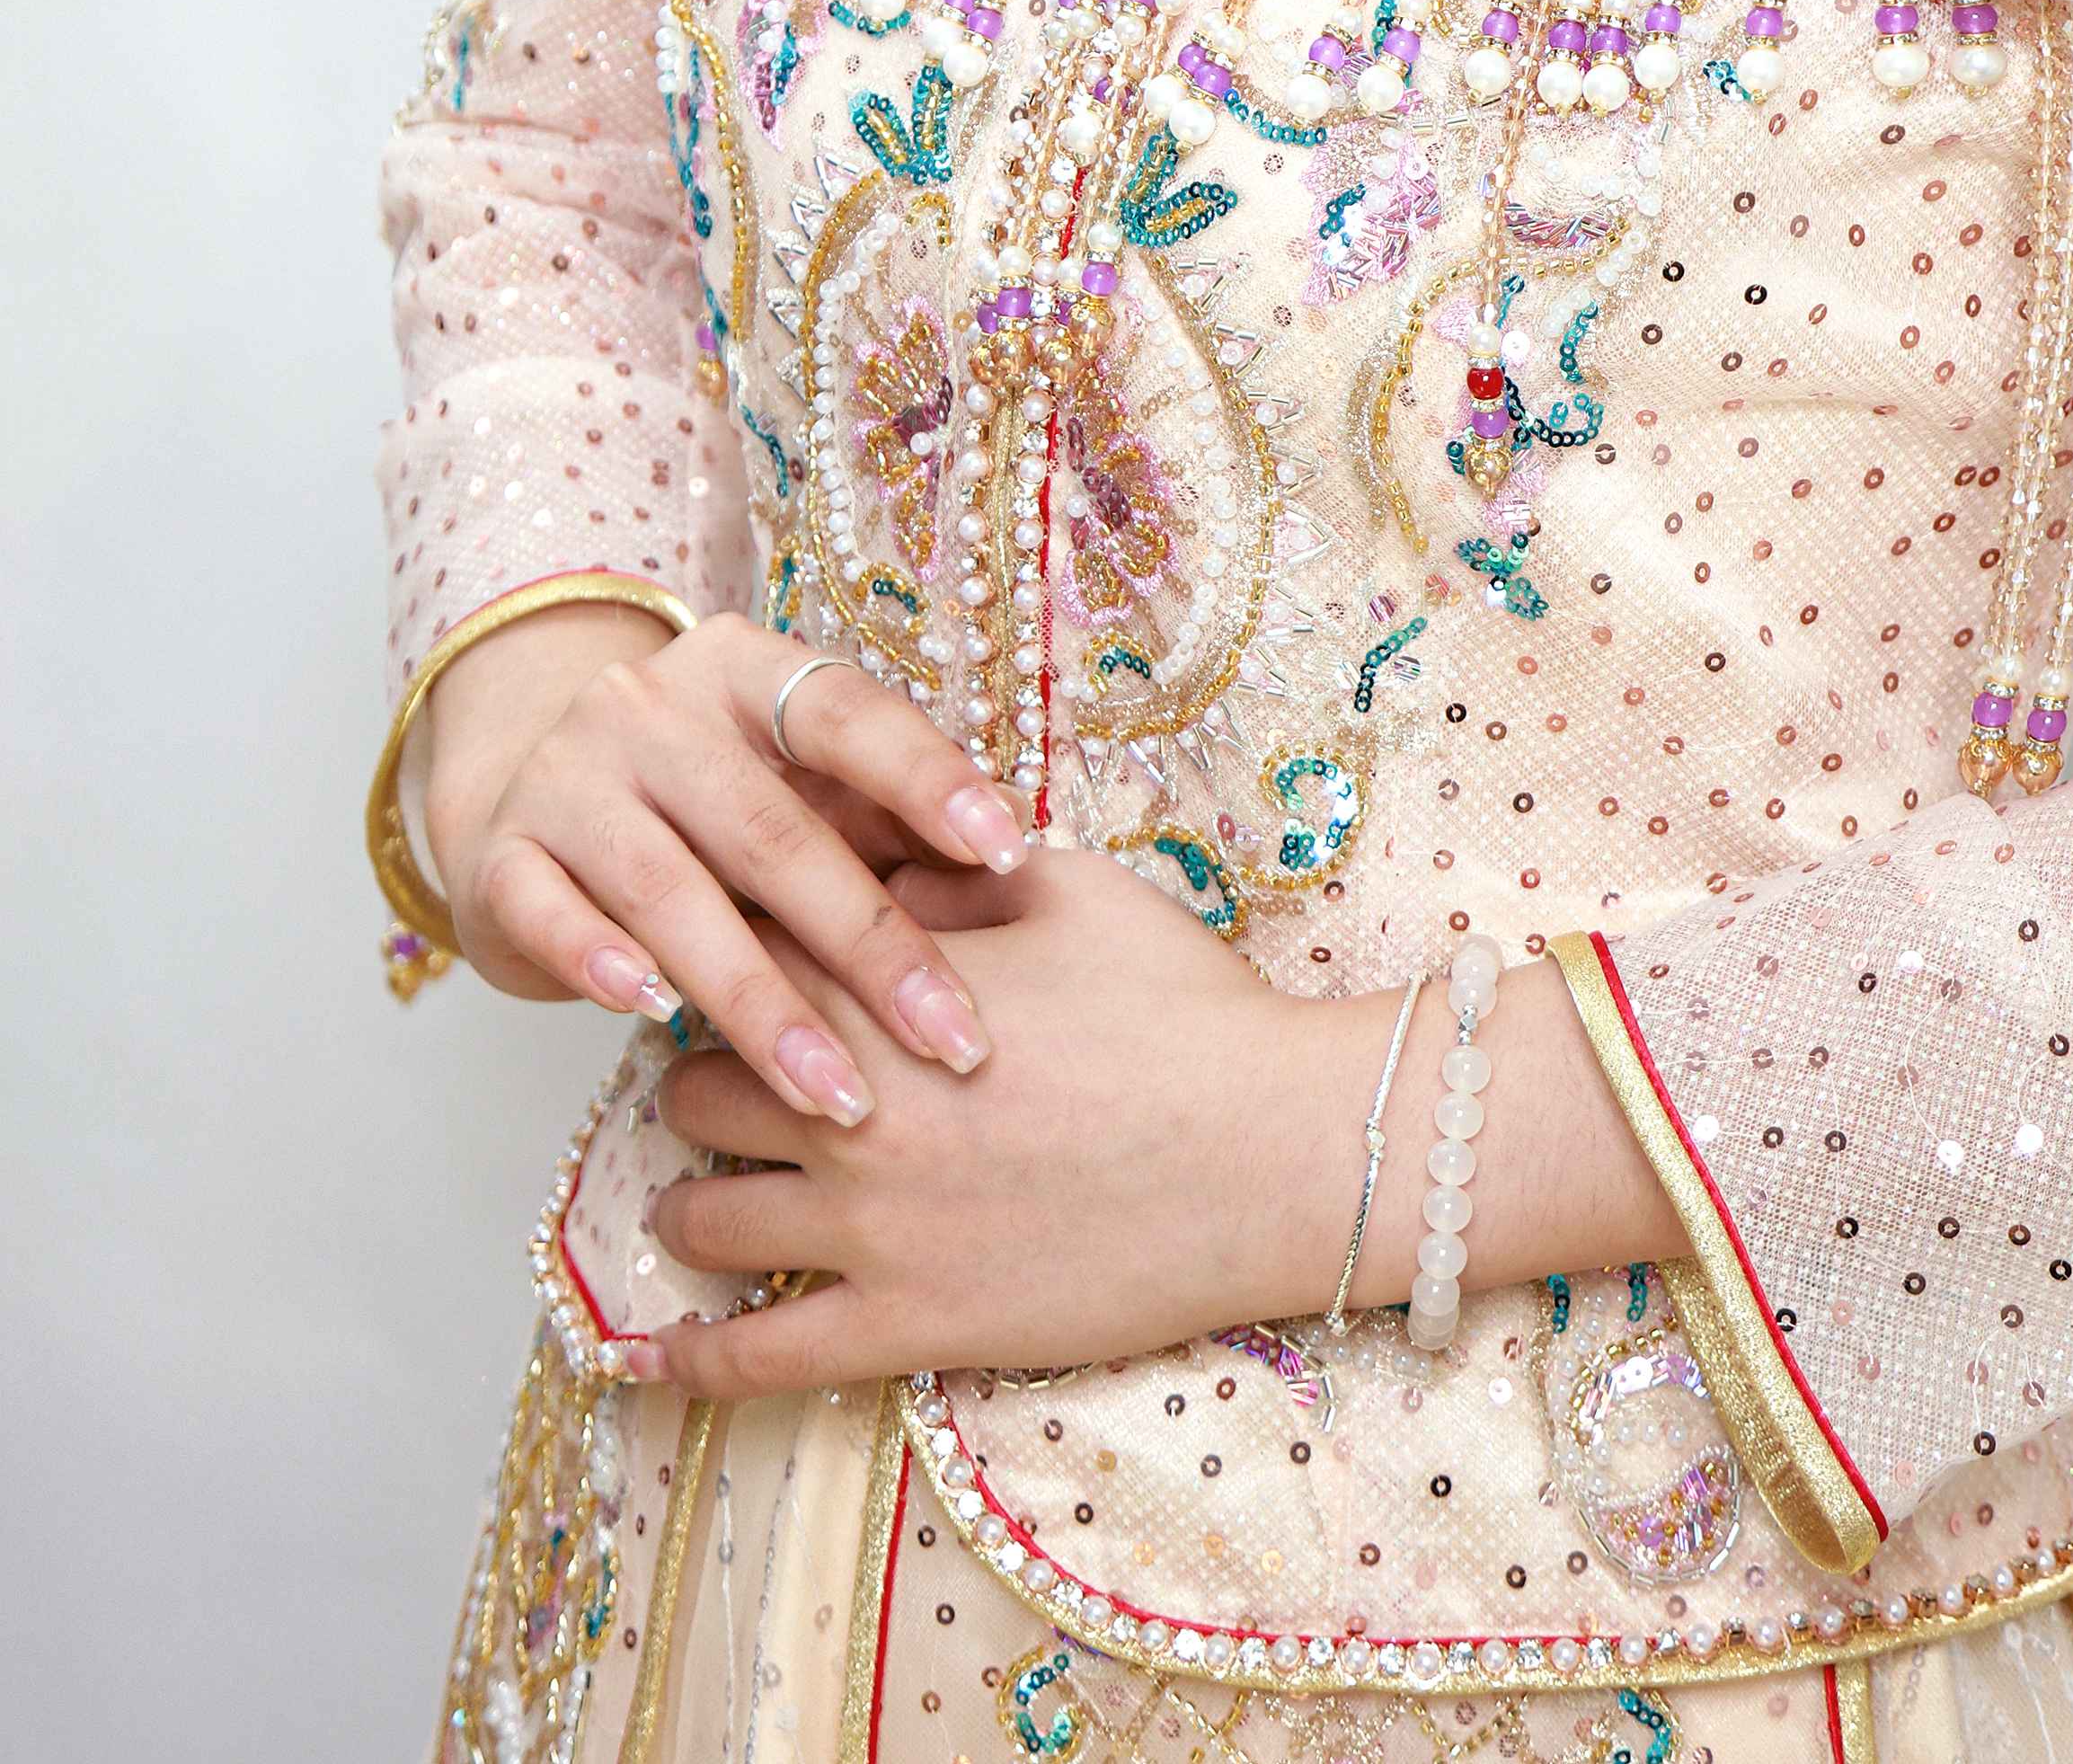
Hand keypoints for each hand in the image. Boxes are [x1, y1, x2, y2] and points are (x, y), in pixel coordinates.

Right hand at [425, 607, 1026, 1119]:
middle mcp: (649, 707)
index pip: (847, 714)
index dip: (928, 779)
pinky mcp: (498, 857)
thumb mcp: (788, 780)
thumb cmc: (704, 801)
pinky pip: (554, 915)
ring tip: (839, 1092)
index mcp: (743, 671)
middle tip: (953, 1037)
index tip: (1008, 854)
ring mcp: (567, 778)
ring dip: (762, 1003)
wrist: (527, 786)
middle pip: (772, 830)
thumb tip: (1018, 865)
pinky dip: (603, 964)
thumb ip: (876, 813)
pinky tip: (657, 1019)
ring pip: (672, 893)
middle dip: (871, 944)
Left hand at [636, 844, 1315, 1394]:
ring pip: (702, 1213)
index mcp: (883, 989)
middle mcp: (848, 1105)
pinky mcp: (903, 1325)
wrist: (1268, 1148)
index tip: (730, 963)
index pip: (742, 956)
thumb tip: (880, 877)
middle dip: (697, 1074)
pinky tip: (644, 1354)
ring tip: (695, 1196)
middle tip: (719, 1079)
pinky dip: (686, 1356)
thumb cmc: (1186, 1008)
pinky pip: (756, 1355)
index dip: (726, 955)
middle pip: (692, 1085)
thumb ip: (953, 876)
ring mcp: (867, 1227)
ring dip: (685, 1198)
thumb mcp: (1071, 890)